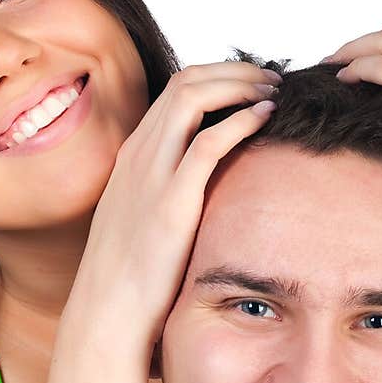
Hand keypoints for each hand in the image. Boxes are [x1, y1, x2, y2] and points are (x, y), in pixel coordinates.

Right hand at [67, 61, 279, 349]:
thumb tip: (204, 194)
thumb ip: (168, 196)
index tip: (252, 84)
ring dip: (239, 84)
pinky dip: (240, 119)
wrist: (108, 312)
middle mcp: (139, 155)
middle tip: (272, 77)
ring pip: (193, 96)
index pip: (175, 91)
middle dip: (234, 70)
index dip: (218, 77)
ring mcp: (152, 174)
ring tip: (273, 90)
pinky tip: (266, 117)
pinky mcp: (171, 201)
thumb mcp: (143, 224)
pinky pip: (207, 142)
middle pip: (186, 81)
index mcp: (133, 158)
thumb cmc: (129, 279)